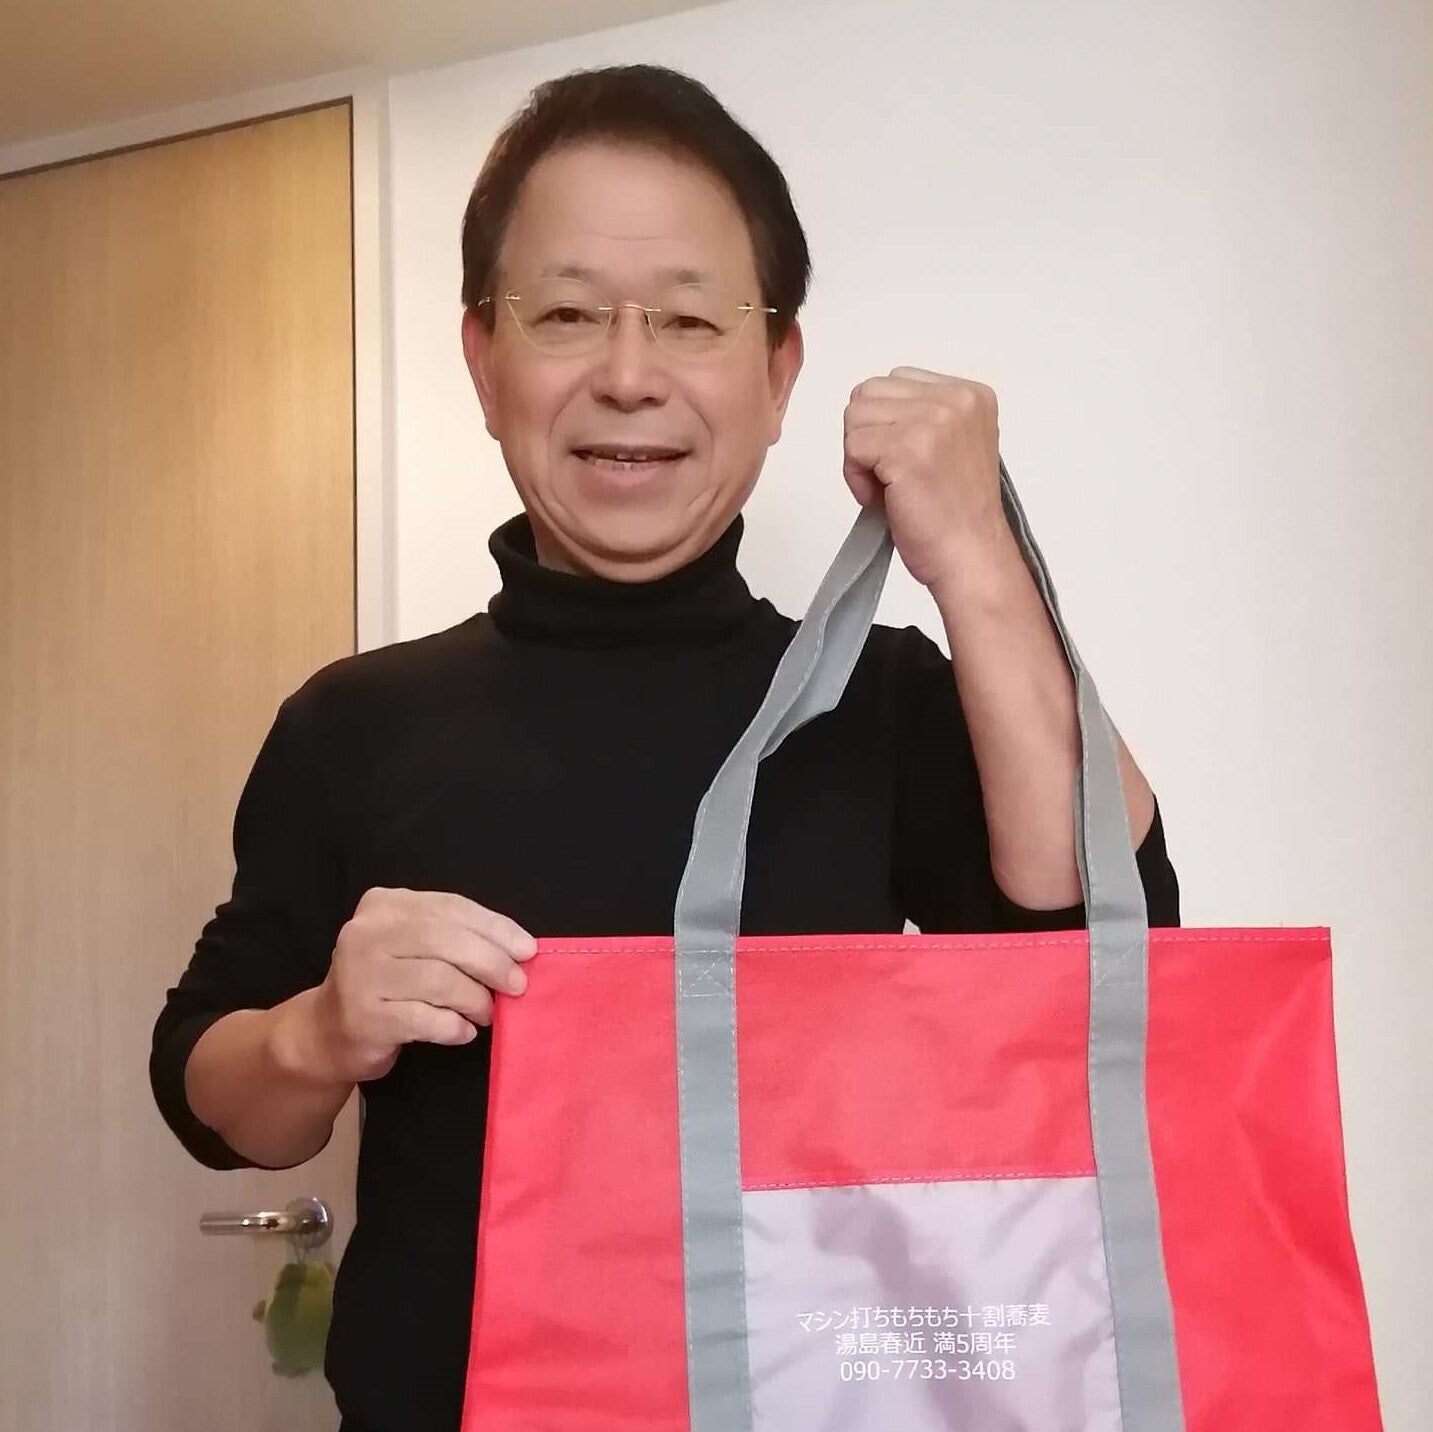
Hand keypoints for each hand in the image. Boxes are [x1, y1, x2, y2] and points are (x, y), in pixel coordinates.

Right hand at [294, 888, 537, 1083]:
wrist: (327, 1033)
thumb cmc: (386, 984)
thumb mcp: (414, 947)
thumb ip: (456, 938)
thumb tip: (519, 950)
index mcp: (384, 904)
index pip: (450, 908)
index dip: (495, 928)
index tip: (528, 949)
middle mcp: (366, 933)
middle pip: (446, 940)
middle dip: (491, 962)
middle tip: (517, 984)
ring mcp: (360, 975)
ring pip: (439, 980)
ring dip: (475, 999)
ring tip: (488, 1012)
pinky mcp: (364, 1017)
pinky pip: (425, 1019)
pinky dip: (454, 1026)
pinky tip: (463, 1031)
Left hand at [843, 366, 1006, 586]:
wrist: (971, 556)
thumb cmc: (957, 515)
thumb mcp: (952, 445)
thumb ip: (924, 417)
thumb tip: (872, 410)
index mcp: (970, 394)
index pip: (896, 381)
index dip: (885, 423)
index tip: (903, 460)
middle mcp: (955, 400)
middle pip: (869, 393)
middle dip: (867, 435)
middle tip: (888, 476)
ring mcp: (932, 421)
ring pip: (855, 416)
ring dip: (859, 456)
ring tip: (886, 488)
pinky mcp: (906, 449)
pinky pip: (852, 447)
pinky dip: (855, 477)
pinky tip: (880, 498)